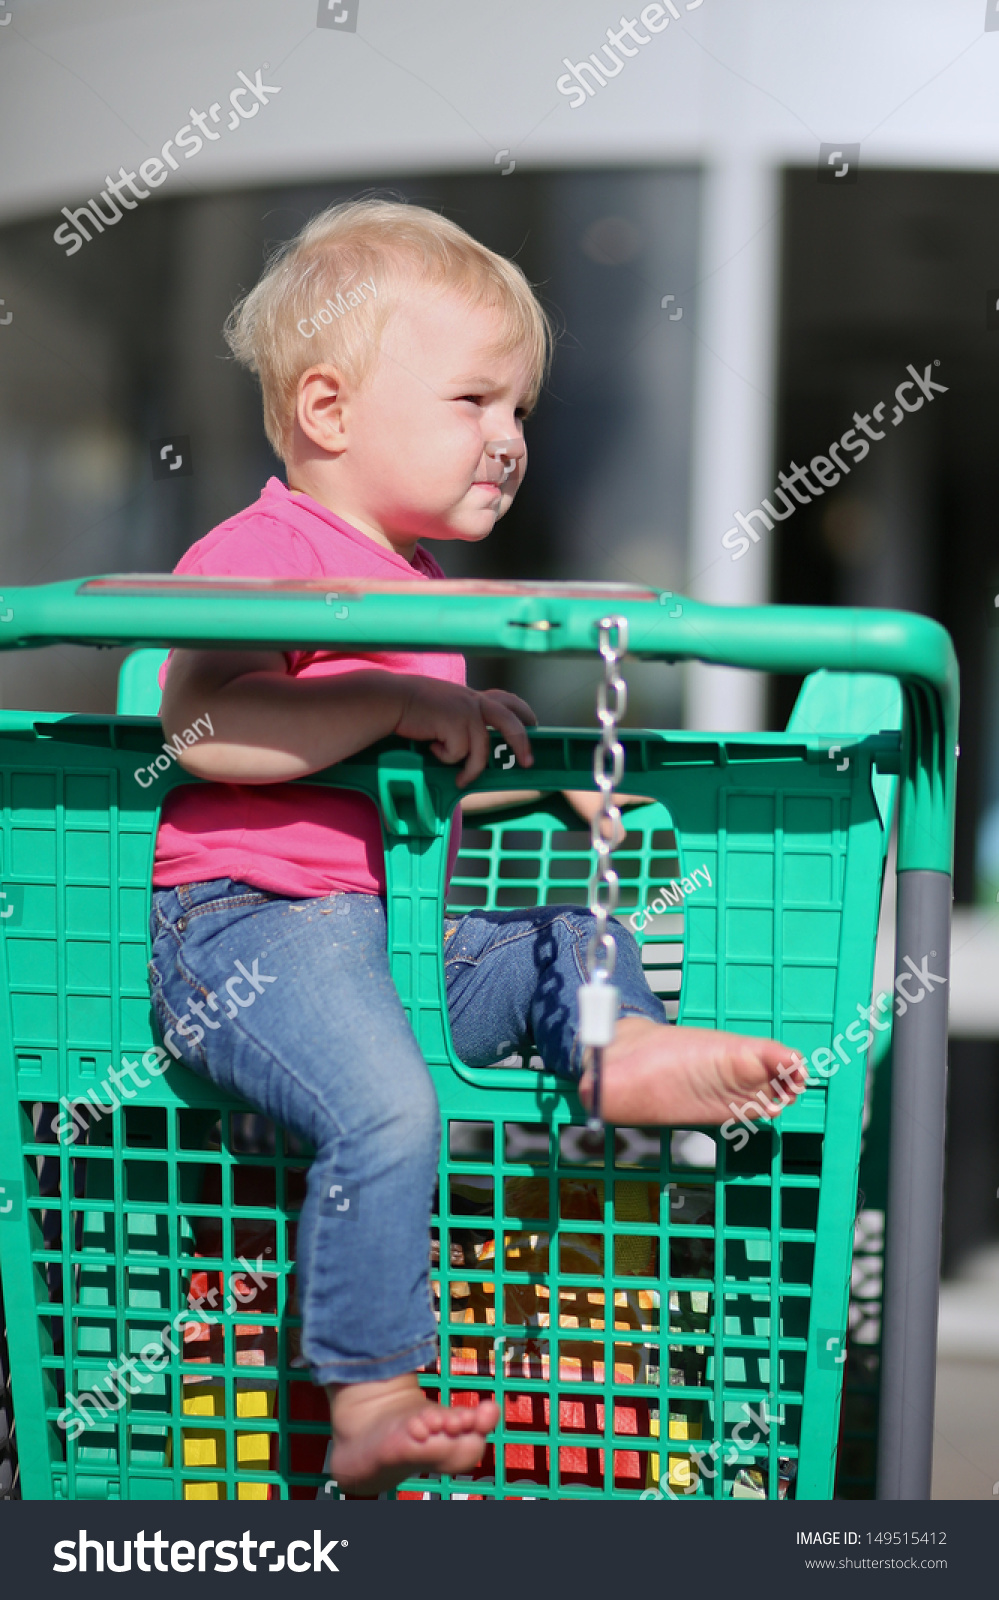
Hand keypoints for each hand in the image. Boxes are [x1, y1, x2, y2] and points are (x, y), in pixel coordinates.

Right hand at [394, 680, 536, 787]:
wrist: (391, 699)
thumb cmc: (410, 704)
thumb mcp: (443, 705)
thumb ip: (459, 716)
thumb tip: (471, 744)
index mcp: (472, 696)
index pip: (506, 700)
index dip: (523, 712)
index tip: (534, 723)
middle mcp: (474, 702)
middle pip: (511, 723)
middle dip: (523, 744)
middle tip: (527, 763)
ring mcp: (466, 712)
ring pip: (481, 751)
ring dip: (470, 770)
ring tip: (459, 780)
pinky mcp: (456, 724)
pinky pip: (459, 754)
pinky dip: (445, 757)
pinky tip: (430, 746)